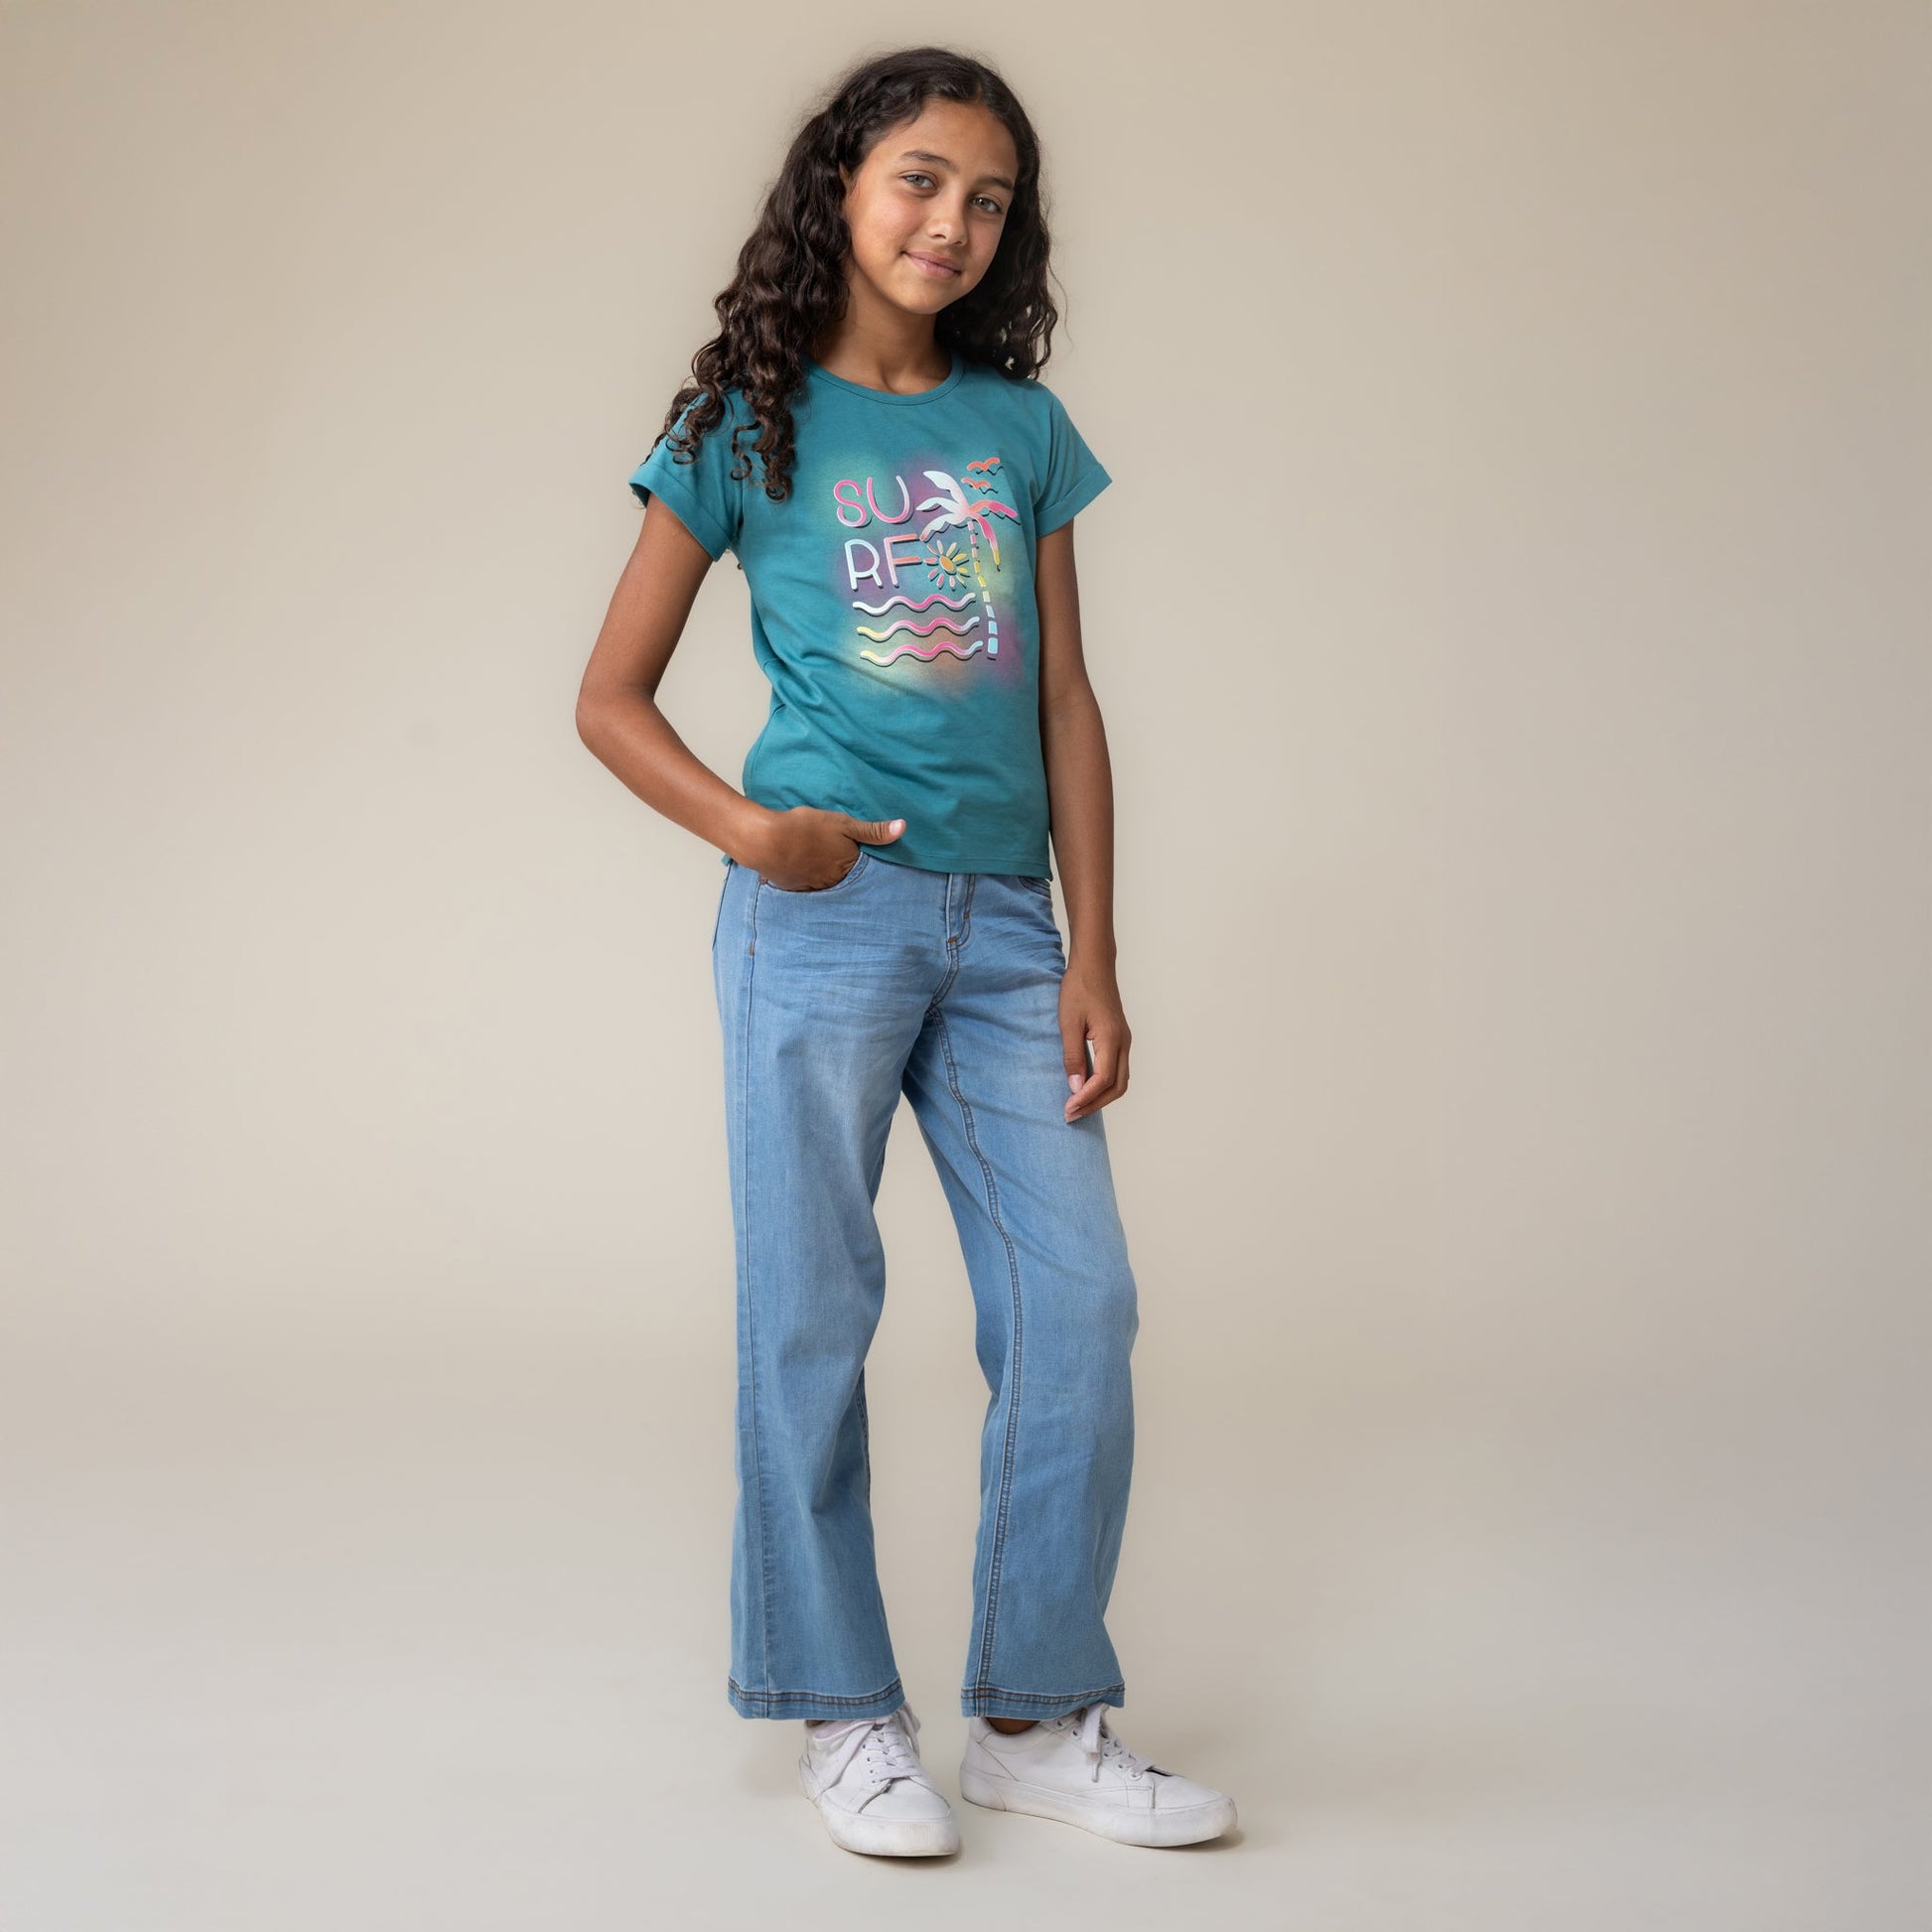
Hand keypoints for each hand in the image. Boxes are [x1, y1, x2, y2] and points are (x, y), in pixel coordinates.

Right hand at [746, 807, 905, 892]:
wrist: (765, 840)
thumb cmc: (805, 828)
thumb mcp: (843, 823)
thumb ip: (873, 830)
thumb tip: (903, 828)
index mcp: (848, 867)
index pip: (865, 870)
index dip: (865, 864)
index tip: (865, 862)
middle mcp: (833, 883)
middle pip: (846, 880)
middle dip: (846, 874)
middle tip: (840, 863)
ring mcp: (813, 888)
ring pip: (827, 885)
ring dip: (827, 878)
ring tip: (822, 866)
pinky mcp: (794, 888)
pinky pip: (807, 887)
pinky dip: (808, 880)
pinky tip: (803, 870)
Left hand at [1060, 960, 1130, 1119]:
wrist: (1094, 965)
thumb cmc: (1079, 988)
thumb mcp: (1068, 1022)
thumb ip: (1073, 1056)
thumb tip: (1075, 1088)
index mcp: (1112, 1039)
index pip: (1102, 1080)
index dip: (1085, 1098)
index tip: (1068, 1108)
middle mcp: (1124, 1043)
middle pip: (1116, 1087)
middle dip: (1094, 1104)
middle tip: (1071, 1114)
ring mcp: (1124, 1041)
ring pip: (1120, 1081)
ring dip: (1100, 1097)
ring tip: (1078, 1106)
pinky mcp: (1119, 1038)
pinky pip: (1117, 1070)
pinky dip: (1104, 1085)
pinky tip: (1086, 1088)